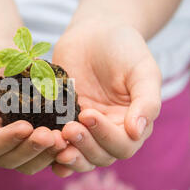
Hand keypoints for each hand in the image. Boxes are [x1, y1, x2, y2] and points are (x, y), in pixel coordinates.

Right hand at [0, 41, 65, 174]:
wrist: (1, 57)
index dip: (6, 141)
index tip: (25, 127)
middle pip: (11, 160)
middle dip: (32, 150)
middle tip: (52, 136)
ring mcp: (16, 145)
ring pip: (31, 161)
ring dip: (48, 154)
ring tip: (66, 138)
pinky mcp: (34, 139)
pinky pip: (46, 151)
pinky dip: (59, 148)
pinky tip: (73, 137)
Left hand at [51, 19, 161, 174]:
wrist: (95, 32)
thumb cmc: (124, 48)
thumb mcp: (142, 70)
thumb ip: (147, 101)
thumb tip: (137, 132)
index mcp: (132, 123)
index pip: (123, 145)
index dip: (106, 136)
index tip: (88, 115)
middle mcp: (109, 132)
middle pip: (100, 156)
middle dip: (85, 146)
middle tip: (68, 129)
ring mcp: (85, 129)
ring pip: (80, 157)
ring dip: (69, 155)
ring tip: (55, 141)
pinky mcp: (64, 121)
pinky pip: (60, 145)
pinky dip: (52, 152)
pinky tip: (42, 148)